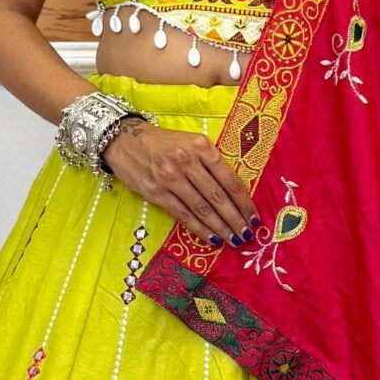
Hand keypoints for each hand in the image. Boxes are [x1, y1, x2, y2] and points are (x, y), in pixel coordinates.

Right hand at [102, 118, 259, 246]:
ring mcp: (171, 178)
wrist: (125, 140)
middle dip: (236, 219)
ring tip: (233, 239)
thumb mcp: (191, 141)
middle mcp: (187, 161)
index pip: (230, 179)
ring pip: (202, 208)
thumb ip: (211, 161)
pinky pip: (183, 214)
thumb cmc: (163, 142)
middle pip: (218, 196)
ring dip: (221, 227)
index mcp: (201, 146)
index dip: (244, 201)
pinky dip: (199, 228)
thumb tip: (234, 192)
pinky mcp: (157, 193)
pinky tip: (211, 238)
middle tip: (247, 234)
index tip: (254, 217)